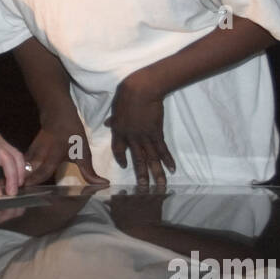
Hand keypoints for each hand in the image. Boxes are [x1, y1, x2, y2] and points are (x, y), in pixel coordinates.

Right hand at [24, 110, 107, 184]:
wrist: (58, 116)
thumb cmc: (72, 135)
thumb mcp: (83, 153)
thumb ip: (89, 172)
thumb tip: (104, 185)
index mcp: (54, 155)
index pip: (43, 170)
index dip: (35, 180)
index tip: (26, 189)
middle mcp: (40, 154)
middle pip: (27, 170)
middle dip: (22, 182)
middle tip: (18, 196)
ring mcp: (32, 152)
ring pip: (22, 167)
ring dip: (21, 178)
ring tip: (17, 192)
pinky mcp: (28, 152)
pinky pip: (22, 164)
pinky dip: (21, 173)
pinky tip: (20, 182)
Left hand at [106, 70, 175, 188]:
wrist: (142, 89)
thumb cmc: (127, 94)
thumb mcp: (116, 107)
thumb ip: (114, 118)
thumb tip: (107, 123)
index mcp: (119, 131)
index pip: (118, 150)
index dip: (122, 159)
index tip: (125, 166)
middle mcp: (131, 137)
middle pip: (136, 160)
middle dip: (141, 175)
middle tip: (144, 190)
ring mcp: (145, 136)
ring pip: (151, 158)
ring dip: (156, 173)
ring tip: (160, 186)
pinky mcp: (156, 132)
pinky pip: (162, 149)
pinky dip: (167, 159)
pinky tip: (172, 169)